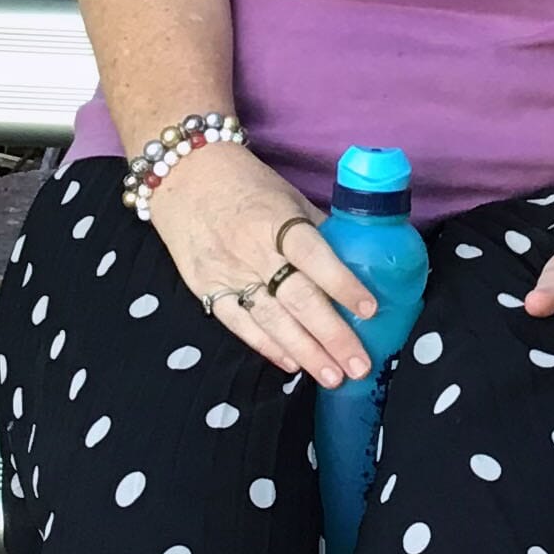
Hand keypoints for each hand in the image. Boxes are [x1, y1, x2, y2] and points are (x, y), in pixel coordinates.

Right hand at [143, 141, 376, 389]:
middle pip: (297, 299)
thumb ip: (319, 230)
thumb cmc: (247, 184)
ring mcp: (226, 273)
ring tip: (333, 376)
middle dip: (331, 336)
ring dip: (305, 353)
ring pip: (271, 320)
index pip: (314, 256)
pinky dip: (267, 347)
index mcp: (276, 220)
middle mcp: (252, 251)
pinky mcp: (205, 289)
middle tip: (359, 365)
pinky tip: (293, 365)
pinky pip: (239, 324)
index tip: (370, 310)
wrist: (182, 177)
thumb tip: (360, 259)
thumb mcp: (288, 197)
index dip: (342, 284)